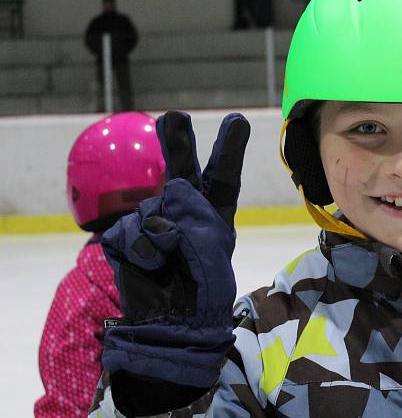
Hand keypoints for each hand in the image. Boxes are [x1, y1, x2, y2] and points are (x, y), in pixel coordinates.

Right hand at [101, 111, 249, 386]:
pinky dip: (143, 250)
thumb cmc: (204, 290)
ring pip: (154, 209)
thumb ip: (197, 216)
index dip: (229, 149)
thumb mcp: (213, 251)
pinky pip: (131, 232)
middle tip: (175, 116)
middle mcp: (184, 213)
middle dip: (178, 142)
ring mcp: (152, 223)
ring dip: (164, 236)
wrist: (174, 324)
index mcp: (214, 216)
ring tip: (172, 262)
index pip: (223, 179)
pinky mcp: (125, 238)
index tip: (238, 119)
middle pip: (182, 172)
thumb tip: (174, 188)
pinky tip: (152, 267)